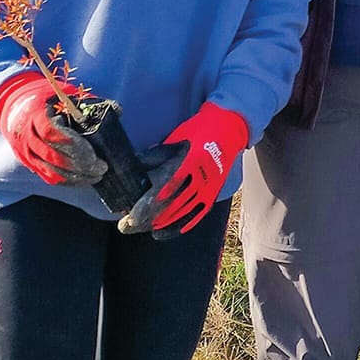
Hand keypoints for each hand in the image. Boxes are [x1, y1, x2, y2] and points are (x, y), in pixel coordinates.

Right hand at [0, 69, 105, 185]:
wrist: (19, 105)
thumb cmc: (49, 99)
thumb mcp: (67, 95)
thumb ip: (91, 103)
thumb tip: (118, 110)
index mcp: (36, 115)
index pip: (54, 135)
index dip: (77, 148)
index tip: (97, 157)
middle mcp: (26, 136)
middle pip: (54, 158)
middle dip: (81, 167)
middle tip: (102, 169)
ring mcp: (24, 152)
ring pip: (51, 172)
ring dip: (75, 178)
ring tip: (96, 176)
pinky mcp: (27, 162)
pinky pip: (47, 177)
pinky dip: (66, 181)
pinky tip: (82, 180)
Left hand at [121, 102, 247, 236]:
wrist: (228, 127)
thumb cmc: (198, 131)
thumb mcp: (175, 138)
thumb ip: (155, 156)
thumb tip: (133, 169)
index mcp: (191, 161)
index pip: (167, 188)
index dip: (149, 204)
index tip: (134, 215)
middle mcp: (202, 176)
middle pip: (173, 204)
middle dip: (150, 218)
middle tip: (131, 226)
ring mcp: (210, 186)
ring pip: (183, 212)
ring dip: (163, 223)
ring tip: (144, 229)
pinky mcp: (213, 192)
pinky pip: (197, 214)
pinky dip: (181, 225)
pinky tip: (165, 232)